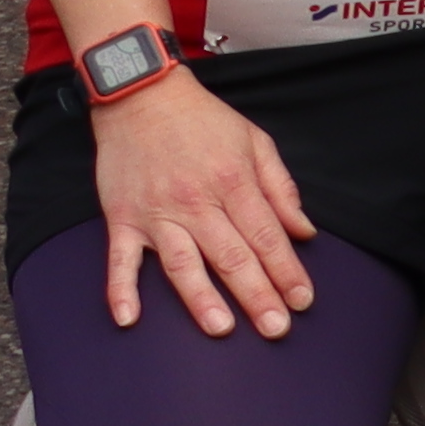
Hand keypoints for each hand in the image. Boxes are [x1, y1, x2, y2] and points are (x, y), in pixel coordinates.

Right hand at [87, 71, 318, 336]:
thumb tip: (304, 231)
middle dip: (258, 294)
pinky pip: (120, 260)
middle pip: (233, 255)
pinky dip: (120, 290)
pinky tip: (128, 318)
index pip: (268, 236)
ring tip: (222, 328)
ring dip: (202, 298)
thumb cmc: (204, 122)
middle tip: (277, 328)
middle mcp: (197, 201)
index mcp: (235, 182)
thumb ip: (282, 189)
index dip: (288, 271)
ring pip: (183, 263)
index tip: (304, 300)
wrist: (143, 97)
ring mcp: (157, 213)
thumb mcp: (256, 142)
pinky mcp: (122, 219)